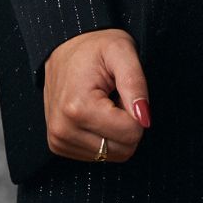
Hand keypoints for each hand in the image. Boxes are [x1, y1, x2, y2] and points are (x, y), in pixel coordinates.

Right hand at [43, 28, 150, 162]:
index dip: (137, 110)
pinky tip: (94, 112)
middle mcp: (63, 130)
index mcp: (78, 108)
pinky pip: (98, 155)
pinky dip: (102, 135)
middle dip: (127, 123)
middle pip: (123, 149)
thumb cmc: (94, 47)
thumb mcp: (122, 51)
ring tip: (103, 102)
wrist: (63, 46)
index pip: (131, 133)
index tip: (123, 91)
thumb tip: (144, 119)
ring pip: (111, 155)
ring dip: (114, 130)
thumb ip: (135, 83)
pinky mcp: (58, 146)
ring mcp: (58, 141)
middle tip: (115, 96)